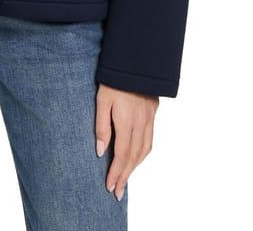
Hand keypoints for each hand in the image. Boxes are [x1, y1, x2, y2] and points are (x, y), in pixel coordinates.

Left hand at [95, 83, 158, 199]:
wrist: (135, 59)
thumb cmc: (113, 79)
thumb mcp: (102, 100)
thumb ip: (101, 126)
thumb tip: (100, 151)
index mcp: (126, 121)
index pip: (121, 154)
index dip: (116, 173)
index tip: (110, 187)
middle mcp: (140, 122)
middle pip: (133, 156)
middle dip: (125, 176)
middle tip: (117, 192)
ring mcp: (149, 118)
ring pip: (144, 150)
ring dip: (135, 167)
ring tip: (125, 179)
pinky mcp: (152, 112)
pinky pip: (150, 139)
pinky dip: (143, 153)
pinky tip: (137, 158)